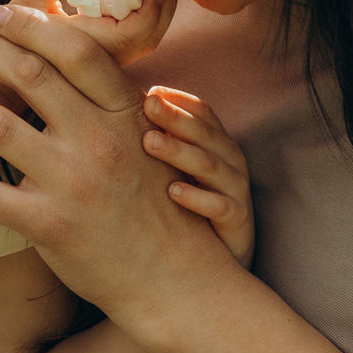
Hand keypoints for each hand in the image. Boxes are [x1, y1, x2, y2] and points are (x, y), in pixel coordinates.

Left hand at [0, 2, 239, 338]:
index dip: (31, 26)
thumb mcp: (150, 140)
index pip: (74, 51)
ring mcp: (72, 184)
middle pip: (31, 77)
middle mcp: (99, 142)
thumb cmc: (159, 204)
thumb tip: (68, 58)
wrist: (173, 278)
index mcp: (126, 114)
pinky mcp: (48, 225)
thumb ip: (112, 102)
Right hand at [10, 0, 180, 67]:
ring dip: (161, 11)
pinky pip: (138, 39)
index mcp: (87, 48)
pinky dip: (150, 16)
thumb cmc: (7, 41)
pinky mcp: (106, 58)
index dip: (152, 8)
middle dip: (166, 4)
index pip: (134, 33)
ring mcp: (106, 61)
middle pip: (150, 36)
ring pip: (147, 40)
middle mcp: (102, 59)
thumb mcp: (25, 5)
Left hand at [143, 87, 253, 265]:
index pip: (203, 111)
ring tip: (149, 142)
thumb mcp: (176, 169)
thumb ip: (158, 139)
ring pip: (212, 165)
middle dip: (176, 117)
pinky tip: (172, 192)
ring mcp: (236, 190)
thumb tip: (114, 110)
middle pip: (206, 132)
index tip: (149, 91)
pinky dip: (197, 198)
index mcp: (216, 143)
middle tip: (147, 105)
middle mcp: (229, 161)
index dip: (178, 99)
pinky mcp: (238, 221)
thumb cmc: (188, 205)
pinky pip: (221, 206)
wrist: (216, 261)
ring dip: (180, 152)